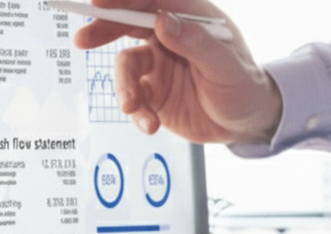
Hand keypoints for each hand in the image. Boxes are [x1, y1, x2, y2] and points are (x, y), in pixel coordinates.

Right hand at [74, 1, 282, 142]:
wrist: (246, 124)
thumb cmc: (245, 87)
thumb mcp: (227, 66)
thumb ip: (197, 43)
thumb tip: (164, 20)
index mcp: (191, 18)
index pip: (153, 0)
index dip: (125, 0)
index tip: (100, 4)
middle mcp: (170, 36)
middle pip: (129, 22)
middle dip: (104, 29)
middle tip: (84, 39)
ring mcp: (159, 64)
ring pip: (126, 66)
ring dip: (125, 88)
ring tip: (133, 108)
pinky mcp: (153, 91)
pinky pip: (133, 97)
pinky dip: (137, 112)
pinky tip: (150, 125)